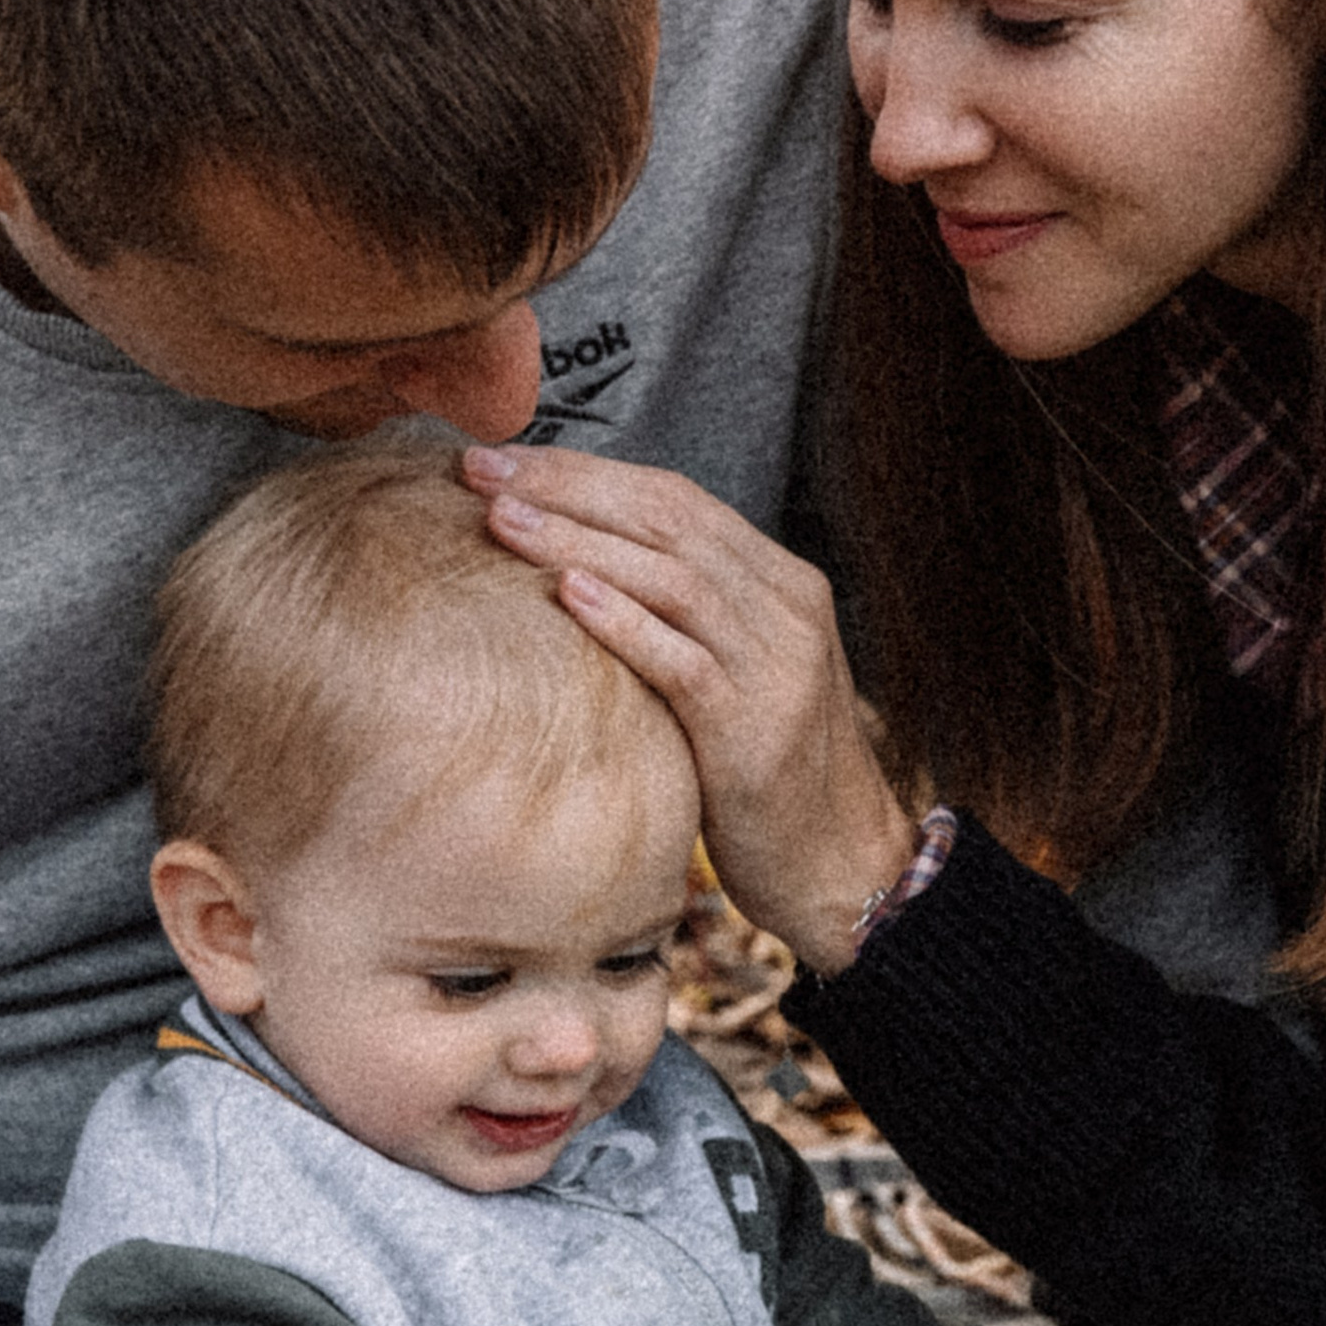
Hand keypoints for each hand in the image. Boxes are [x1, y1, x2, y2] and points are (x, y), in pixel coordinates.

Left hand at [460, 446, 916, 971]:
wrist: (843, 866)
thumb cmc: (770, 774)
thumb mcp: (738, 674)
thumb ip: (686, 617)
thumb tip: (580, 571)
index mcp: (782, 582)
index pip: (676, 498)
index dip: (586, 472)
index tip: (505, 459)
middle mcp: (786, 608)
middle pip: (668, 519)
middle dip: (569, 487)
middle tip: (482, 470)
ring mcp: (776, 665)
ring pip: (671, 578)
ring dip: (580, 542)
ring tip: (503, 521)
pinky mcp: (755, 728)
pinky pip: (682, 661)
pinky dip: (624, 621)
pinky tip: (567, 595)